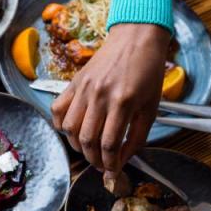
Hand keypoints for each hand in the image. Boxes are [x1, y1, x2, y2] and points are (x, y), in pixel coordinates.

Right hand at [51, 23, 169, 184]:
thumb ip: (137, 136)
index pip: (109, 144)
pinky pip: (58, 109)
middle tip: (101, 165)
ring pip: (69, 128)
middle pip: (87, 139)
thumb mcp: (151, 107)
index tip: (112, 172)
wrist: (136, 38)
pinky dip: (61, 125)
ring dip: (77, 145)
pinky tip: (72, 130)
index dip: (110, 164)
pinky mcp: (74, 82)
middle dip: (93, 159)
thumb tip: (122, 159)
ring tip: (88, 148)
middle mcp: (99, 95)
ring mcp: (84, 88)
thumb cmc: (148, 71)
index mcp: (123, 102)